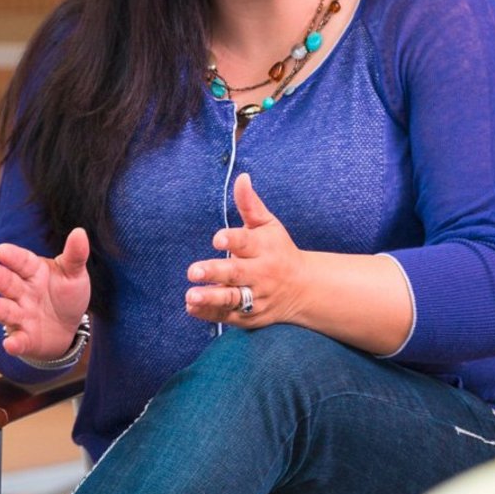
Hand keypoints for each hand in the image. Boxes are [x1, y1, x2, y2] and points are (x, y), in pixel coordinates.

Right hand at [0, 228, 91, 360]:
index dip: (12, 257)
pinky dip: (14, 344)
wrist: (67, 328)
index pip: (22, 262)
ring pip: (5, 310)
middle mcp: (22, 293)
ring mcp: (21, 316)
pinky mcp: (25, 339)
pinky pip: (19, 341)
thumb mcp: (74, 274)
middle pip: (8, 283)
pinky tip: (9, 345)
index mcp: (33, 272)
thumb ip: (75, 255)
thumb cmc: (66, 295)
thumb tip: (80, 232)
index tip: (1, 250)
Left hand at [185, 173, 307, 328]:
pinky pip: (228, 316)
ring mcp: (255, 297)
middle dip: (215, 272)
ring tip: (191, 296)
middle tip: (193, 271)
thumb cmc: (279, 250)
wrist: (303, 289)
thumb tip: (241, 177)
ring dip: (211, 299)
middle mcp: (260, 274)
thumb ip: (250, 205)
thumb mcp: (269, 225)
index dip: (232, 240)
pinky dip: (209, 313)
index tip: (217, 238)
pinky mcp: (249, 316)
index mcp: (263, 248)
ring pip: (233, 299)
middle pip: (236, 273)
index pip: (247, 242)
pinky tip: (192, 307)